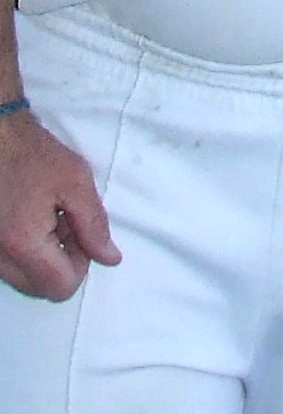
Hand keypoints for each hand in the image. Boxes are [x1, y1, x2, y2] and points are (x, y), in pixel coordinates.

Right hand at [0, 108, 120, 299]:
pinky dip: (26, 251)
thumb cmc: (34, 155)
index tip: (80, 231)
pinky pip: (11, 266)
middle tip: (65, 222)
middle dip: (61, 263)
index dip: (81, 263)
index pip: (61, 287)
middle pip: (41, 288)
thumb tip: (110, 258)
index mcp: (24, 244)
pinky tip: (31, 218)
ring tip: (47, 216)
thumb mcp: (75, 181)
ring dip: (44, 258)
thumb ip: (94, 224)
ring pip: (25, 279)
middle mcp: (0, 258)